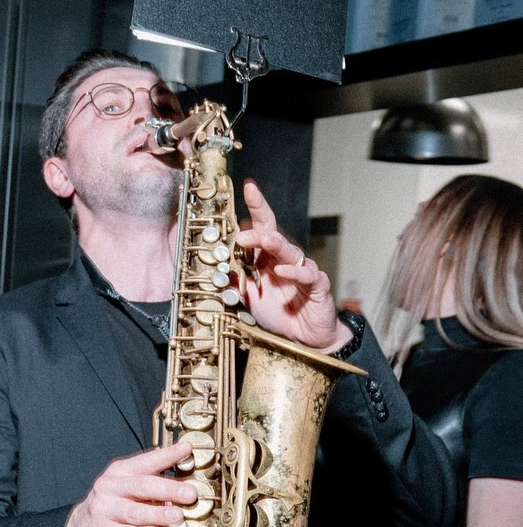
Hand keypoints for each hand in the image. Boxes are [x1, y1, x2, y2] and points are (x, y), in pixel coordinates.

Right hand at [58, 441, 196, 526]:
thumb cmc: (113, 507)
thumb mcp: (129, 489)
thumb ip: (153, 488)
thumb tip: (184, 490)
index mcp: (120, 472)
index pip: (146, 461)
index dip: (168, 455)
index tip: (187, 449)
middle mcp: (110, 486)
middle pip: (143, 485)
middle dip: (169, 489)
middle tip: (190, 494)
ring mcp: (104, 508)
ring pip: (135, 511)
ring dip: (158, 514)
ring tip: (178, 517)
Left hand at [234, 180, 347, 351]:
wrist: (303, 338)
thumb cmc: (277, 313)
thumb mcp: (246, 297)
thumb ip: (231, 281)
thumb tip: (210, 269)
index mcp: (267, 258)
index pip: (263, 226)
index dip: (258, 207)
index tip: (249, 188)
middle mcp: (284, 260)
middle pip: (273, 236)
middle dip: (257, 231)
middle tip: (240, 233)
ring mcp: (302, 270)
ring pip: (289, 251)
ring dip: (273, 245)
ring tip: (259, 241)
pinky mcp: (317, 285)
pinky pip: (307, 275)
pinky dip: (294, 273)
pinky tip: (282, 271)